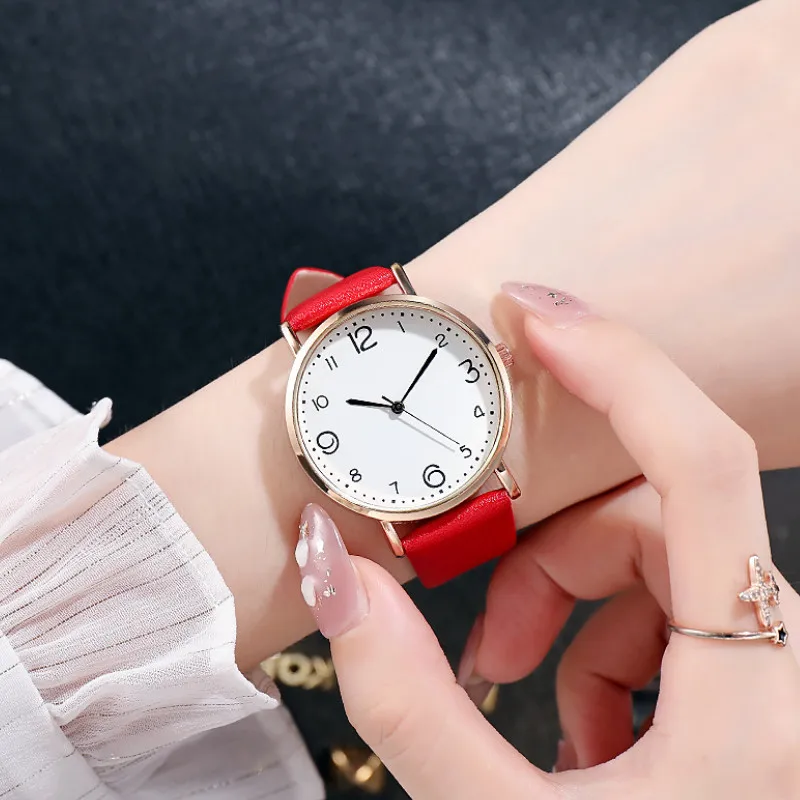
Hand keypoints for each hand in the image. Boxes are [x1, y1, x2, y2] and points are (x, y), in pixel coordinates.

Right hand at [293, 296, 799, 797]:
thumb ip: (407, 697)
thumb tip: (332, 565)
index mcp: (758, 686)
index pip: (696, 457)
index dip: (611, 362)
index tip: (530, 313)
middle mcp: (788, 658)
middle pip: (655, 515)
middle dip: (547, 553)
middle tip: (483, 640)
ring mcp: (779, 666)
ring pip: (663, 558)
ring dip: (571, 604)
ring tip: (523, 695)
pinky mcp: (761, 682)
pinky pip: (680, 609)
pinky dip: (608, 642)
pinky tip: (579, 726)